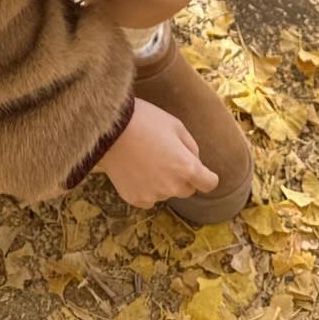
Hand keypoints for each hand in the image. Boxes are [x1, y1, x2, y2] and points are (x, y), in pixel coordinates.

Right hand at [98, 99, 219, 207]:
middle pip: (188, 189)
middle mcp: (172, 186)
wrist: (109, 128)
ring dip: (164, 182)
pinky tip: (137, 169)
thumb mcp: (176, 125)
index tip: (204, 173)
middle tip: (169, 157)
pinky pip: (148, 198)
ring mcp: (152, 195)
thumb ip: (191, 147)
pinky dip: (147, 188)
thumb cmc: (146, 120)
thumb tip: (195, 162)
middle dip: (184, 177)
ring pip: (167, 193)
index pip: (209, 183)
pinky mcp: (134, 199)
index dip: (207, 176)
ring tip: (148, 159)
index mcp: (186, 168)